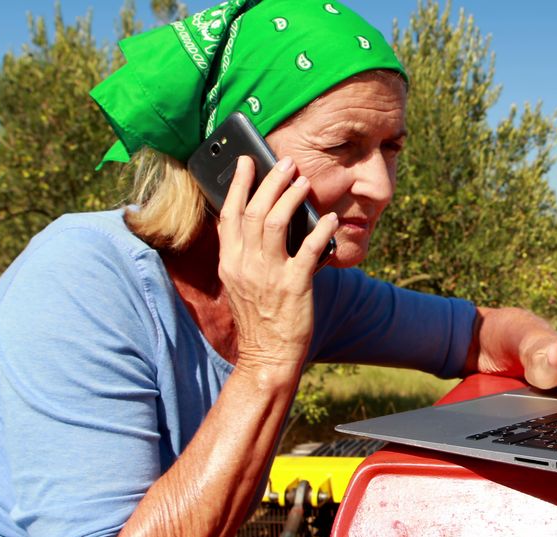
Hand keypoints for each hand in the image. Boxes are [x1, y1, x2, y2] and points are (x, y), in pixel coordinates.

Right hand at [216, 155, 338, 377]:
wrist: (267, 356)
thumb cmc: (258, 318)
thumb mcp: (240, 282)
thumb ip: (245, 253)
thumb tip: (261, 219)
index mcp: (229, 262)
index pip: (228, 214)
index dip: (237, 184)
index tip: (246, 161)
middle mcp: (245, 265)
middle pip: (253, 211)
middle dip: (270, 181)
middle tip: (285, 163)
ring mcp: (269, 275)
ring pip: (274, 223)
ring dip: (291, 198)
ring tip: (303, 182)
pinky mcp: (294, 285)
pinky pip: (308, 249)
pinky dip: (319, 230)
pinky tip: (329, 218)